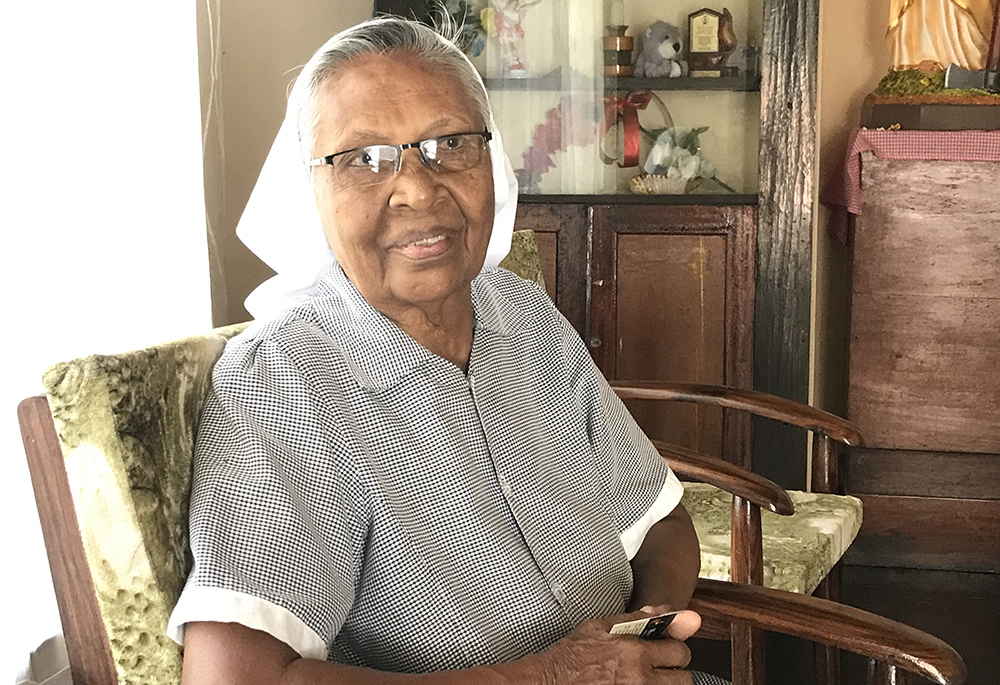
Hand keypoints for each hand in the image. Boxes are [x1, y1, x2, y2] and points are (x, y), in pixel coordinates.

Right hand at [540, 607, 702, 684]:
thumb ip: (637, 619)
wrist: (552, 681)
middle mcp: (639, 678)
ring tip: (648, 678)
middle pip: (683, 679)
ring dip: (666, 684)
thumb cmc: (572, 656)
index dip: (674, 648)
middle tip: (659, 668)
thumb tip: (664, 610)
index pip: (679, 651)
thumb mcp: (601, 627)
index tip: (666, 649)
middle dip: (674, 670)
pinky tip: (637, 684)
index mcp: (634, 651)